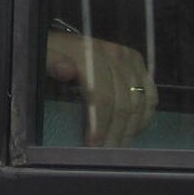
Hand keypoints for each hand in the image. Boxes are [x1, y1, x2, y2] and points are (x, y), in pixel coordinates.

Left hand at [46, 29, 156, 147]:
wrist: (62, 41)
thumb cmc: (50, 53)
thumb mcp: (42, 55)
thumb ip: (51, 62)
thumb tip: (65, 70)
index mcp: (90, 52)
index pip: (102, 95)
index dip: (99, 123)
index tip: (93, 145)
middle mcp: (114, 54)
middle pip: (123, 103)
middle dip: (115, 133)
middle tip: (106, 153)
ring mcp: (129, 58)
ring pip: (140, 103)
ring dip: (130, 130)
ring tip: (117, 147)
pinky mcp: (139, 64)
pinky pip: (151, 96)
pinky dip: (143, 117)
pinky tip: (131, 131)